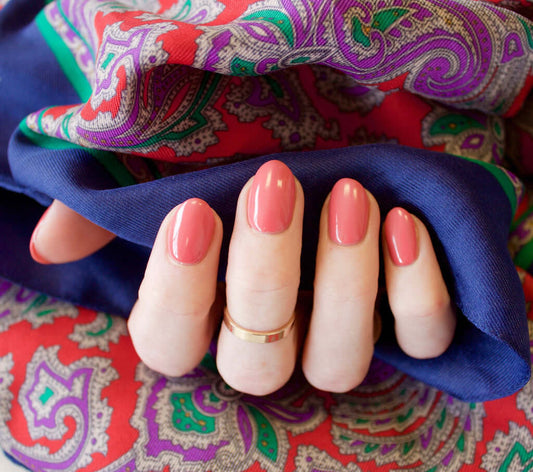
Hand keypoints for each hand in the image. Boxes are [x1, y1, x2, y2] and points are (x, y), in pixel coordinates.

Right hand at [30, 160, 455, 393]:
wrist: (322, 153)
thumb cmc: (235, 167)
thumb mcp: (166, 175)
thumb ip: (105, 211)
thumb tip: (50, 242)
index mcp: (207, 320)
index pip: (170, 344)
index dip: (177, 290)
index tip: (192, 212)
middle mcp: (270, 346)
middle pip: (256, 361)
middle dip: (264, 273)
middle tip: (273, 185)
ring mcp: (337, 342)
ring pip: (337, 362)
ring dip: (345, 284)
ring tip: (348, 199)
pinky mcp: (400, 328)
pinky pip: (418, 339)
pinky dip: (414, 293)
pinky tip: (403, 225)